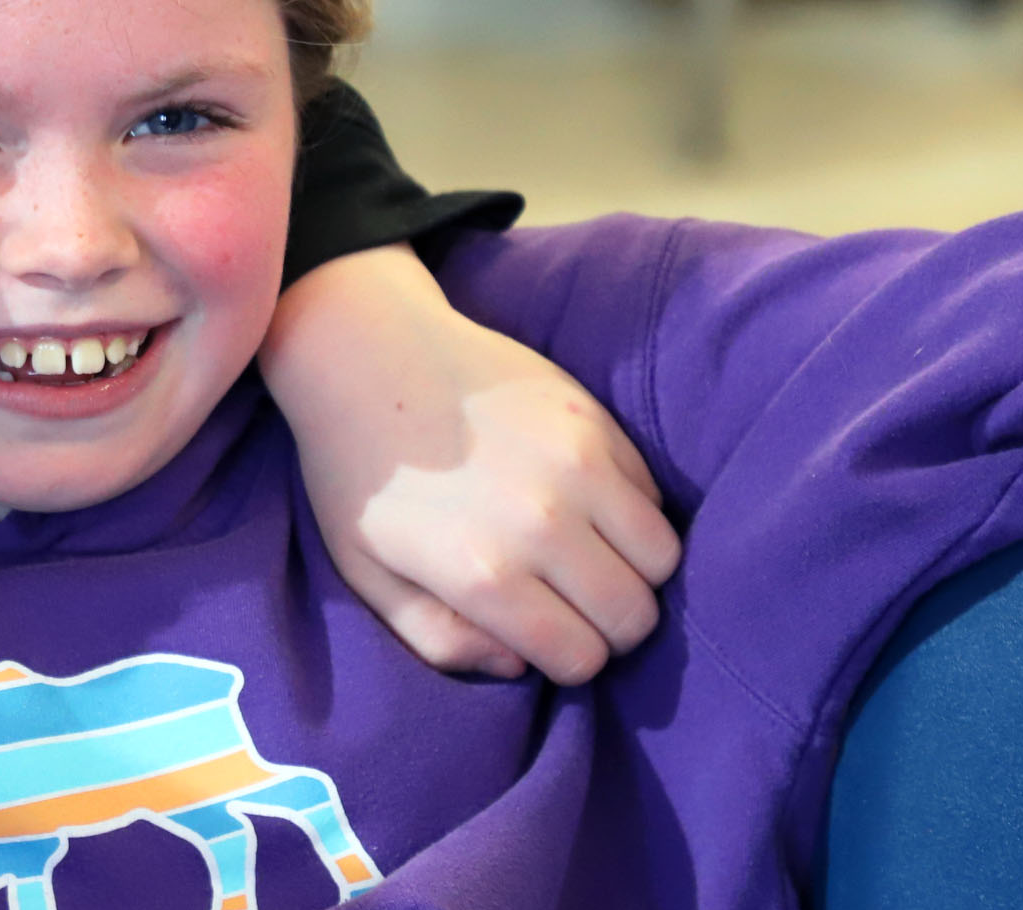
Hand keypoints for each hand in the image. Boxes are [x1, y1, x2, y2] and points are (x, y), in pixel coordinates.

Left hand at [262, 244, 681, 683]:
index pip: (582, 659)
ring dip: (632, 572)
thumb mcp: (368, 575)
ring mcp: (576, 463)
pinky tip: (582, 504)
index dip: (566, 660)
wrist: (365, 356)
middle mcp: (541, 521)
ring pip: (663, 558)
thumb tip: (520, 666)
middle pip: (634, 616)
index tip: (543, 637)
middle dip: (608, 627)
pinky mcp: (593, 417)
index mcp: (481, 572)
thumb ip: (441, 640)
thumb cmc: (360, 477)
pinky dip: (631, 513)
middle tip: (572, 605)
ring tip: (587, 557)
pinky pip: (654, 495)